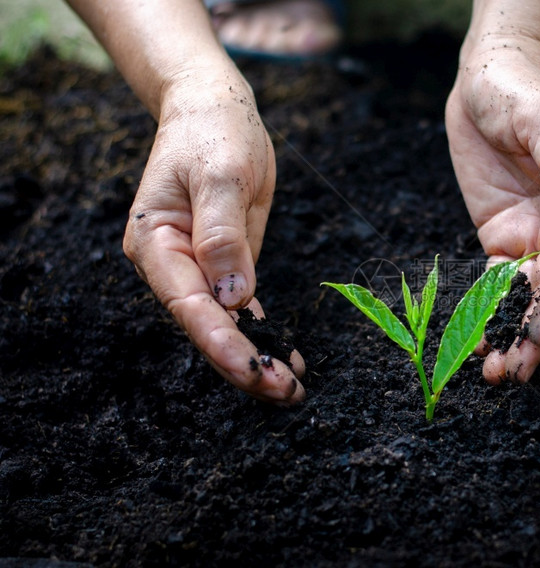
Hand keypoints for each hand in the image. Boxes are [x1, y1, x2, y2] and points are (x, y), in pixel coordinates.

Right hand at [123, 69, 304, 404]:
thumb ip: (224, 237)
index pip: (189, 307)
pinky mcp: (223, 266)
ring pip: (223, 325)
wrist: (215, 111)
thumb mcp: (223, 176)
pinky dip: (261, 334)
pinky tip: (284, 358)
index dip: (223, 344)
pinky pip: (239, 309)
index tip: (256, 371)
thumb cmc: (214, 134)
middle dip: (243, 364)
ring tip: (291, 388)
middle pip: (205, 327)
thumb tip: (233, 299)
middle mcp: (171, 265)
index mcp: (156, 244)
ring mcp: (196, 268)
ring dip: (255, 357)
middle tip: (286, 393)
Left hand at [446, 38, 539, 384]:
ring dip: (510, 333)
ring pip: (524, 295)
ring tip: (491, 372)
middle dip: (533, 335)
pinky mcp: (500, 234)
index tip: (538, 337)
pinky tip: (475, 339)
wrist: (489, 75)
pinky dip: (487, 312)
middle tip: (510, 375)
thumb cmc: (522, 88)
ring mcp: (531, 233)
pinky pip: (496, 282)